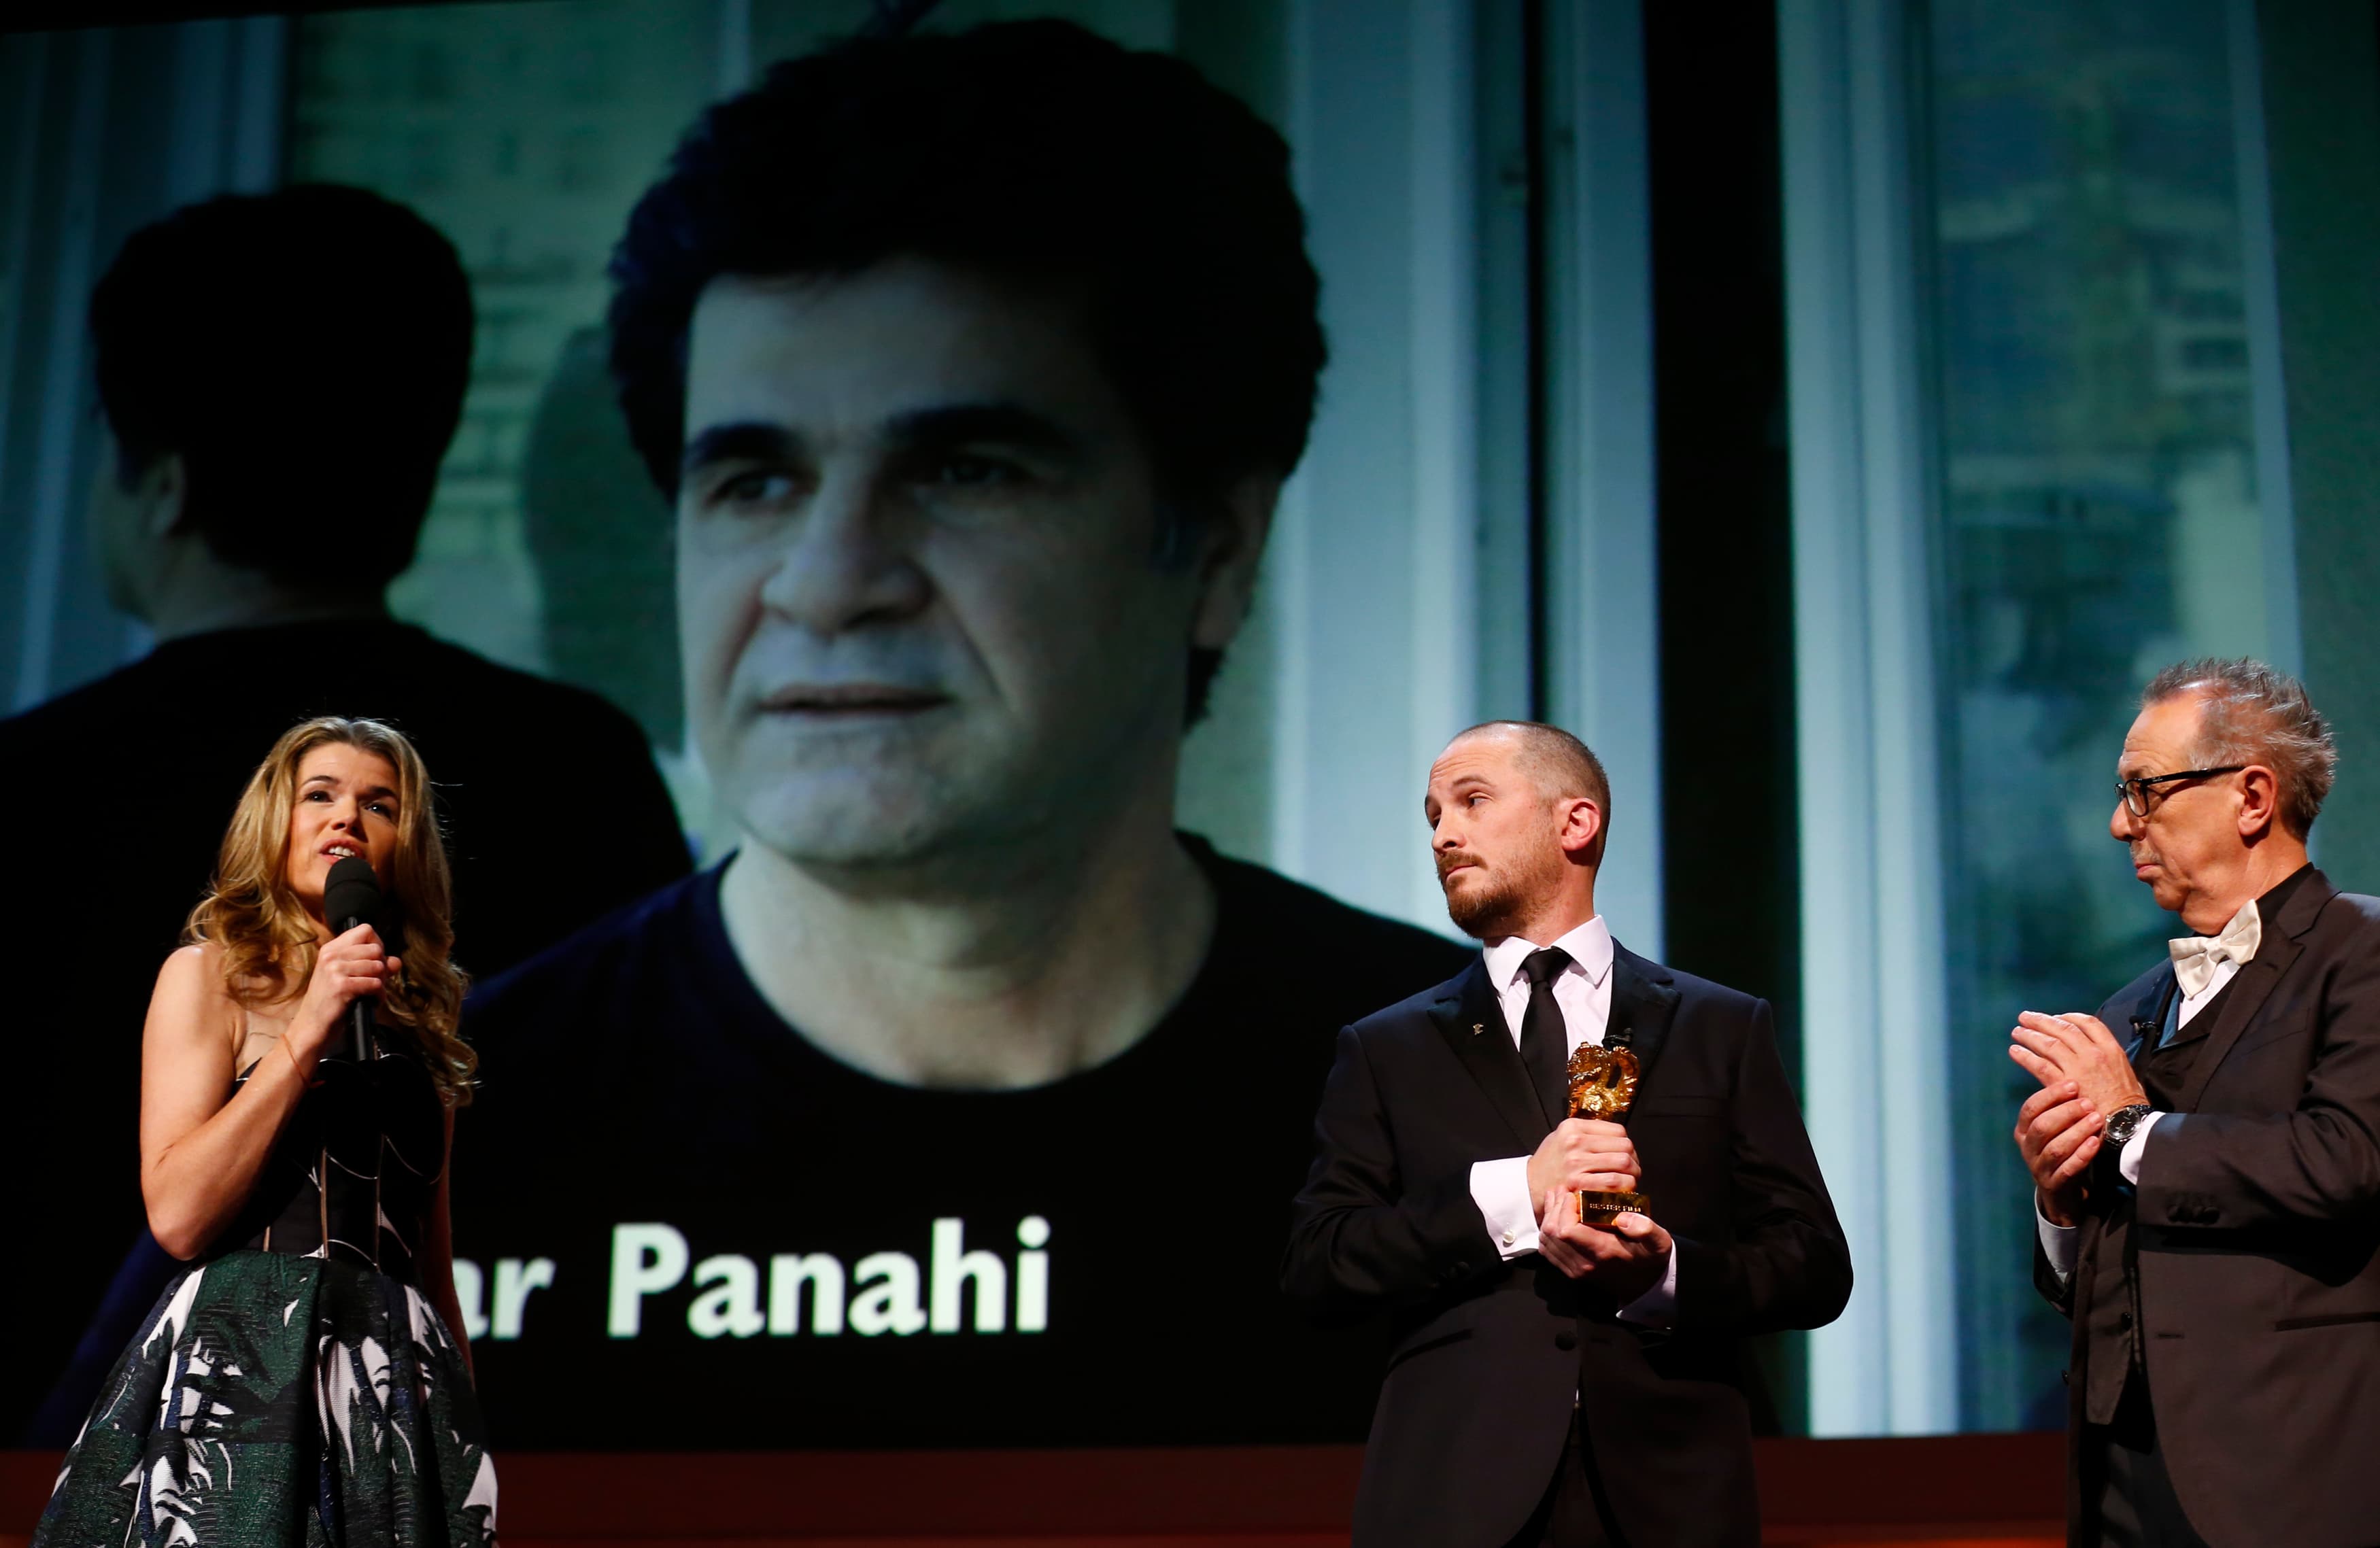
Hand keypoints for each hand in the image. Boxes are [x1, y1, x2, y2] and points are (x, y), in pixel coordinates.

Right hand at [289, 924, 398, 1071]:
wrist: (312, 1026)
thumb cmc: (332, 1002)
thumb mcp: (349, 977)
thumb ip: (374, 966)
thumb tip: (396, 962)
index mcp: (331, 949)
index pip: (366, 930)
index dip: (377, 945)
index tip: (373, 961)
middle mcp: (331, 956)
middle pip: (376, 948)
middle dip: (382, 967)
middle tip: (374, 982)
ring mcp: (334, 970)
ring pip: (378, 966)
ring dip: (381, 983)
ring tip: (370, 993)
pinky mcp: (341, 986)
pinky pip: (375, 984)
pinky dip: (378, 996)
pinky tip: (369, 1001)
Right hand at [1526, 1118, 1639, 1203]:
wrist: (1528, 1186)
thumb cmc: (1549, 1163)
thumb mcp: (1562, 1137)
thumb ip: (1587, 1134)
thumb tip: (1619, 1139)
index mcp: (1573, 1126)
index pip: (1618, 1131)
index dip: (1628, 1145)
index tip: (1626, 1156)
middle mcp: (1575, 1141)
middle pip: (1625, 1147)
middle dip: (1634, 1162)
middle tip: (1631, 1172)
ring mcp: (1576, 1162)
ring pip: (1623, 1164)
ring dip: (1632, 1176)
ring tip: (1628, 1183)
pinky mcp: (1578, 1183)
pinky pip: (1613, 1183)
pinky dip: (1623, 1189)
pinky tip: (1619, 1193)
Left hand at [1535, 1188, 1671, 1300]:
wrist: (1646, 1284)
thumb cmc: (1650, 1258)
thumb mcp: (1658, 1242)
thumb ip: (1646, 1229)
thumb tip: (1623, 1217)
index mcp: (1602, 1252)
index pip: (1567, 1230)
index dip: (1564, 1208)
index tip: (1573, 1193)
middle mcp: (1583, 1264)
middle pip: (1551, 1233)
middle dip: (1554, 1208)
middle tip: (1563, 1190)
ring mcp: (1575, 1270)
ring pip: (1546, 1241)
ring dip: (1548, 1217)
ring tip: (1559, 1199)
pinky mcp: (1570, 1271)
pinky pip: (1548, 1250)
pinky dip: (1548, 1230)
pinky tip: (1557, 1216)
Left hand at [2010, 1011, 2146, 1118]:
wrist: (2128, 1124)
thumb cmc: (2129, 1104)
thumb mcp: (2126, 1073)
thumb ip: (2109, 1061)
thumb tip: (2096, 1057)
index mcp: (2111, 1049)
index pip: (2088, 1023)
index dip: (2069, 1017)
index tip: (2056, 1017)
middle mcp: (2093, 1053)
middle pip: (2064, 1029)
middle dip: (2043, 1021)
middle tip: (2026, 1017)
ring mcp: (2078, 1067)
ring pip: (2049, 1044)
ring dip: (2030, 1035)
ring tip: (2017, 1032)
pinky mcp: (2064, 1084)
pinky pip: (2040, 1065)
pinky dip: (2026, 1057)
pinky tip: (2015, 1052)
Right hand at [2012, 1078, 2101, 1226]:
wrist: (2060, 1191)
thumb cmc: (2062, 1150)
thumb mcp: (2053, 1129)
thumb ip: (2058, 1108)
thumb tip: (2073, 1076)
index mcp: (2023, 1129)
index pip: (2031, 1108)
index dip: (2051, 1095)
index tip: (2073, 1084)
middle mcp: (2027, 1147)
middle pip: (2041, 1126)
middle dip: (2066, 1112)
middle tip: (2088, 1103)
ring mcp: (2038, 1167)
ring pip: (2055, 1148)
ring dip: (2077, 1132)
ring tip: (2096, 1119)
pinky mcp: (2054, 1184)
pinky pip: (2067, 1169)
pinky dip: (2082, 1155)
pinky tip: (2095, 1143)